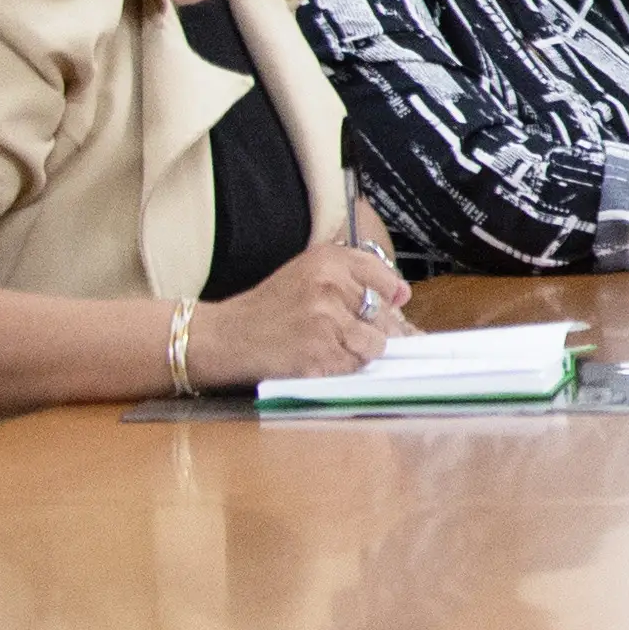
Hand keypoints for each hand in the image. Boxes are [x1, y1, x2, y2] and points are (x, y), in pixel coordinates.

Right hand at [188, 240, 405, 387]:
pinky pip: (354, 367)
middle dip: (371, 329)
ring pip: (375, 344)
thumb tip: (403, 295)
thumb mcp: (308, 273)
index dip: (387, 298)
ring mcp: (326, 321)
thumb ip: (356, 277)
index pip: (385, 280)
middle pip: (384, 315)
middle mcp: (330, 285)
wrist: (225, 336)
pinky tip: (316, 360)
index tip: (382, 307)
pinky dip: (340, 369)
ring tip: (326, 346)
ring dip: (357, 352)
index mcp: (329, 260)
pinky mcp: (320, 353)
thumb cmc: (269, 308)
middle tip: (339, 332)